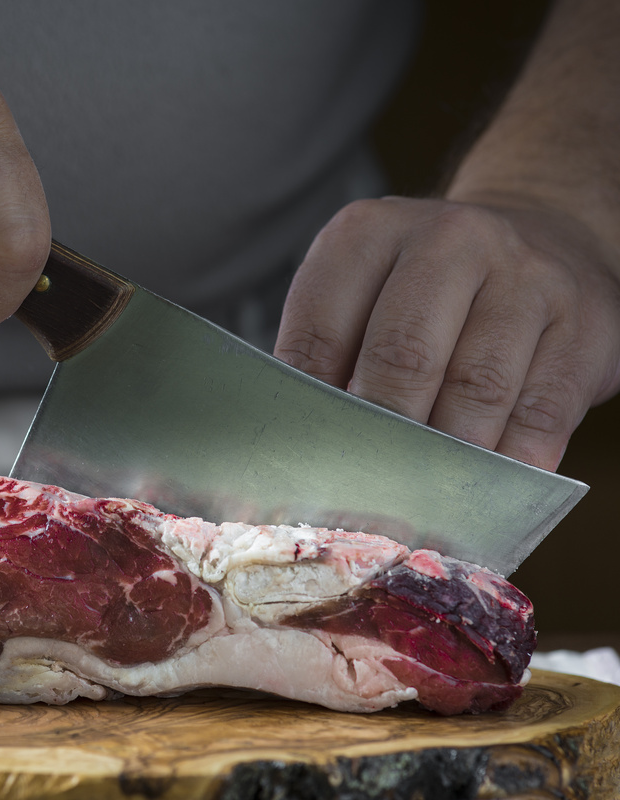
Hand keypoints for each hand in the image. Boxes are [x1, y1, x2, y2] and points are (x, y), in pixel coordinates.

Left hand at [273, 195, 619, 469]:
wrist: (542, 236)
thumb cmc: (428, 290)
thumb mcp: (364, 292)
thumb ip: (328, 355)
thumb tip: (305, 443)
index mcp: (370, 233)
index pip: (322, 329)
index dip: (311, 405)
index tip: (309, 457)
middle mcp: (450, 240)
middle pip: (403, 356)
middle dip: (382, 433)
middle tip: (366, 487)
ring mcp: (526, 277)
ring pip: (477, 388)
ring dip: (447, 457)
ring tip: (421, 498)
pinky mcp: (586, 324)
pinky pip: (542, 411)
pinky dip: (511, 462)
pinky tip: (487, 491)